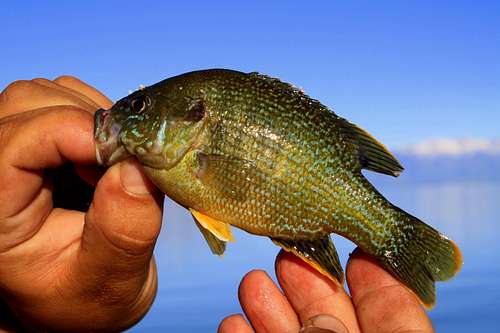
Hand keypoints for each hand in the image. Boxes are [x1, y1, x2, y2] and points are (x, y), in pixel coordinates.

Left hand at [0, 77, 162, 331]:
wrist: (82, 296)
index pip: (13, 144)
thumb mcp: (108, 282)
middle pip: (26, 104)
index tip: (127, 157)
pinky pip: (66, 98)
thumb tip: (136, 168)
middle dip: (85, 123)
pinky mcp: (41, 139)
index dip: (73, 133)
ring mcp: (15, 150)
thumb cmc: (86, 297)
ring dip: (94, 119)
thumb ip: (121, 233)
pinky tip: (108, 157)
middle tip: (123, 164)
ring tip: (114, 165)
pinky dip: (99, 118)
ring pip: (45, 93)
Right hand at [219, 248, 433, 332]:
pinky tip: (233, 322)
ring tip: (252, 281)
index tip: (352, 246)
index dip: (373, 277)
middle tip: (288, 250)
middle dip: (306, 281)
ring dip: (267, 308)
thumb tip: (365, 258)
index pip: (390, 313)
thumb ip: (388, 318)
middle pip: (328, 318)